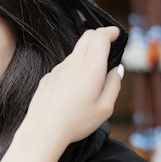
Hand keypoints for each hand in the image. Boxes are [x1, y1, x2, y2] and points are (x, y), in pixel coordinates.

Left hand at [25, 26, 121, 149]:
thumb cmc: (76, 121)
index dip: (110, 31)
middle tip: (108, 45)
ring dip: (87, 53)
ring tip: (93, 74)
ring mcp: (59, 68)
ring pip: (75, 51)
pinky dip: (74, 68)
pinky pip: (65, 66)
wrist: (44, 130)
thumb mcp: (105, 108)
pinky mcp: (48, 77)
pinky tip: (75, 88)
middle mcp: (74, 63)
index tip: (116, 34)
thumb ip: (114, 85)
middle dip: (100, 35)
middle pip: (87, 36)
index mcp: (91, 67)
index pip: (101, 36)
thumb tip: (117, 70)